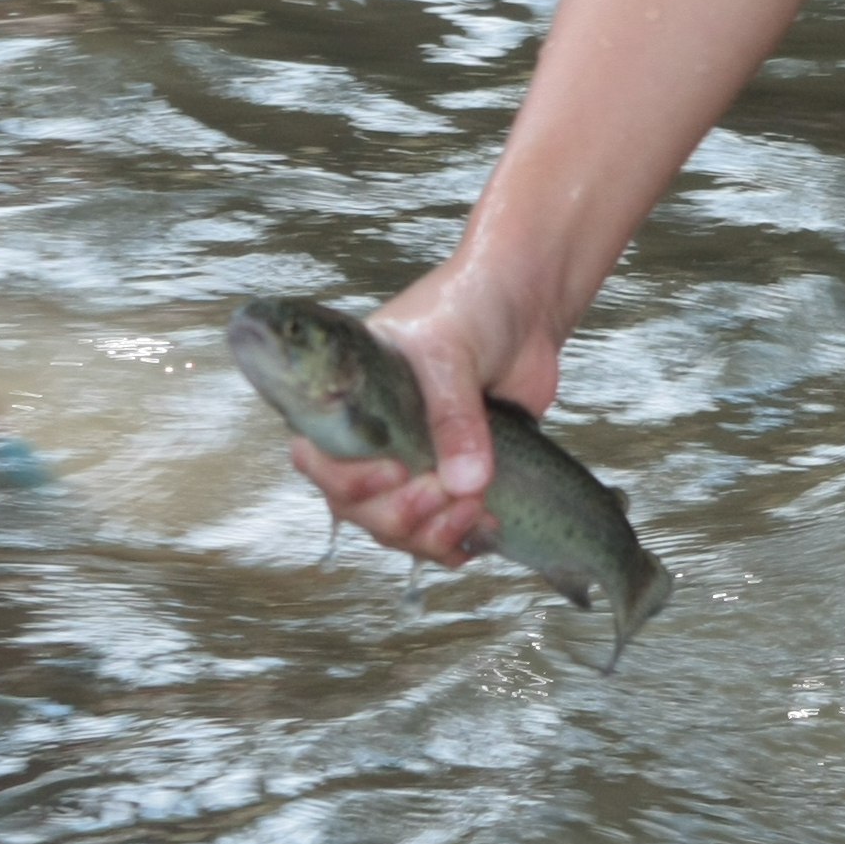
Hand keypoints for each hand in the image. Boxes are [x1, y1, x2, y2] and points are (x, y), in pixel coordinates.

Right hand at [287, 258, 565, 567]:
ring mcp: (414, 459)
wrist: (526, 304)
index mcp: (347, 399)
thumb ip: (454, 416)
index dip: (348, 481)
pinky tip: (483, 529)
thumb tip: (463, 483)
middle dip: (398, 513)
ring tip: (474, 507)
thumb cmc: (469, 304)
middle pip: (356, 506)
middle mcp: (373, 436)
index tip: (396, 471)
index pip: (318, 458)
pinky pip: (440, 528)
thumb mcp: (450, 350)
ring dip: (430, 532)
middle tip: (442, 491)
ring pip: (396, 526)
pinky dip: (457, 539)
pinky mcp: (455, 475)